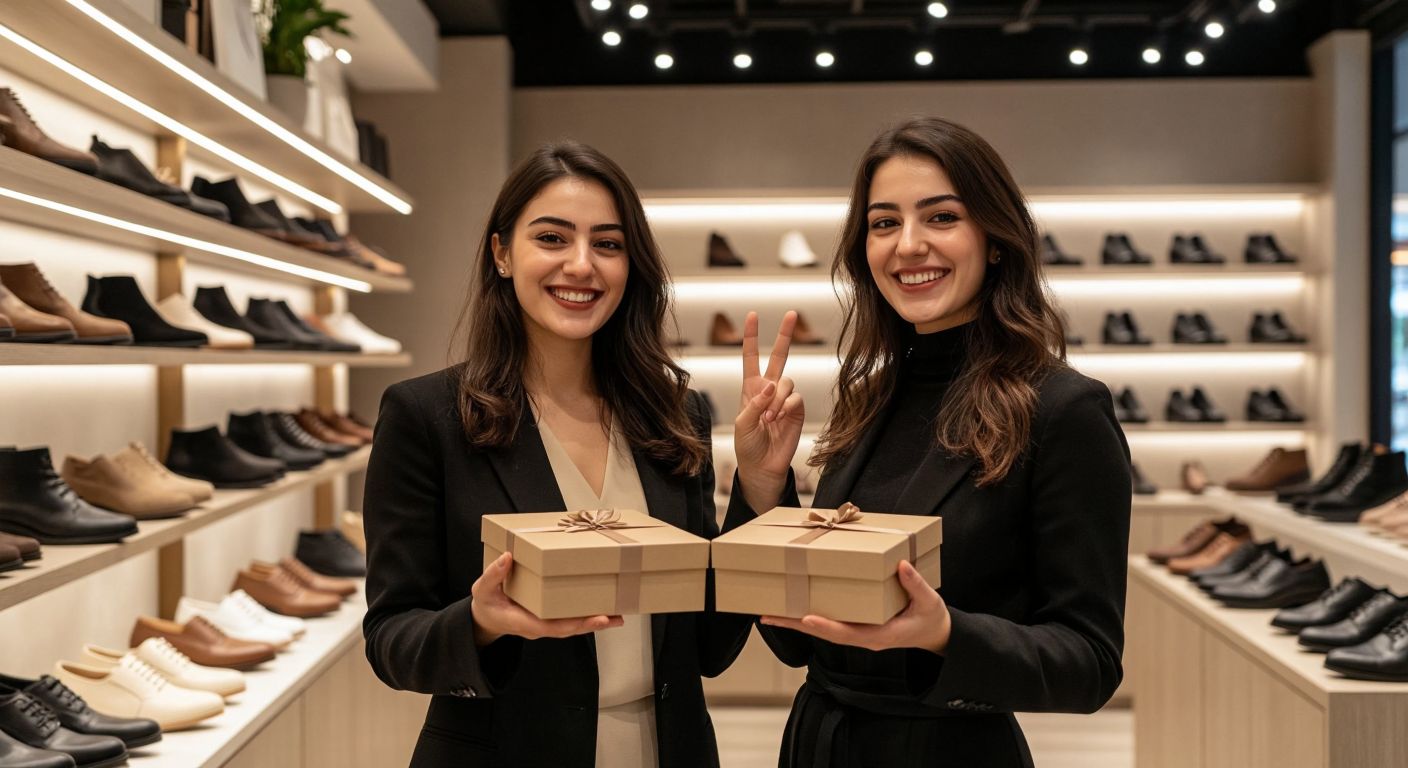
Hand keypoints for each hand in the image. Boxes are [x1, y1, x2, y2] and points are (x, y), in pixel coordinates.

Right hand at [470, 552, 622, 645]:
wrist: (484, 617)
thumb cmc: (485, 603)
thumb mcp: (482, 589)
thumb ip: (493, 575)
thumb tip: (507, 557)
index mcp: (525, 621)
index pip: (554, 626)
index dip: (576, 623)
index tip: (596, 618)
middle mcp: (539, 626)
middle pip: (570, 628)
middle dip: (593, 624)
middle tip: (615, 617)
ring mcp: (545, 624)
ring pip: (573, 626)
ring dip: (595, 622)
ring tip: (618, 615)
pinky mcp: (548, 618)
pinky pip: (569, 619)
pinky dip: (586, 616)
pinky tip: (602, 610)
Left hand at [735, 310, 805, 512]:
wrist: (762, 467)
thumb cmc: (747, 446)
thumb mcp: (741, 424)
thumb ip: (754, 403)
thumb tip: (772, 385)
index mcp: (750, 388)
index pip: (751, 357)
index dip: (751, 337)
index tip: (753, 315)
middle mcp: (769, 389)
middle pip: (779, 356)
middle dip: (785, 335)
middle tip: (791, 313)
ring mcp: (784, 399)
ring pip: (787, 381)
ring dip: (777, 397)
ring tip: (769, 417)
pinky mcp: (797, 410)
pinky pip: (796, 397)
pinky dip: (786, 406)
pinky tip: (779, 419)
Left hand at [759, 561, 951, 653]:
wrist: (935, 633)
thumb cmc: (931, 618)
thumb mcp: (929, 601)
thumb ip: (915, 585)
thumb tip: (901, 565)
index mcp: (880, 634)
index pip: (847, 633)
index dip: (826, 626)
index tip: (806, 617)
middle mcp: (864, 636)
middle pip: (825, 632)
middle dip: (796, 624)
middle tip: (768, 616)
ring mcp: (859, 632)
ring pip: (824, 628)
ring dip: (797, 620)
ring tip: (771, 612)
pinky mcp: (858, 626)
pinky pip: (831, 622)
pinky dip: (812, 616)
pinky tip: (796, 607)